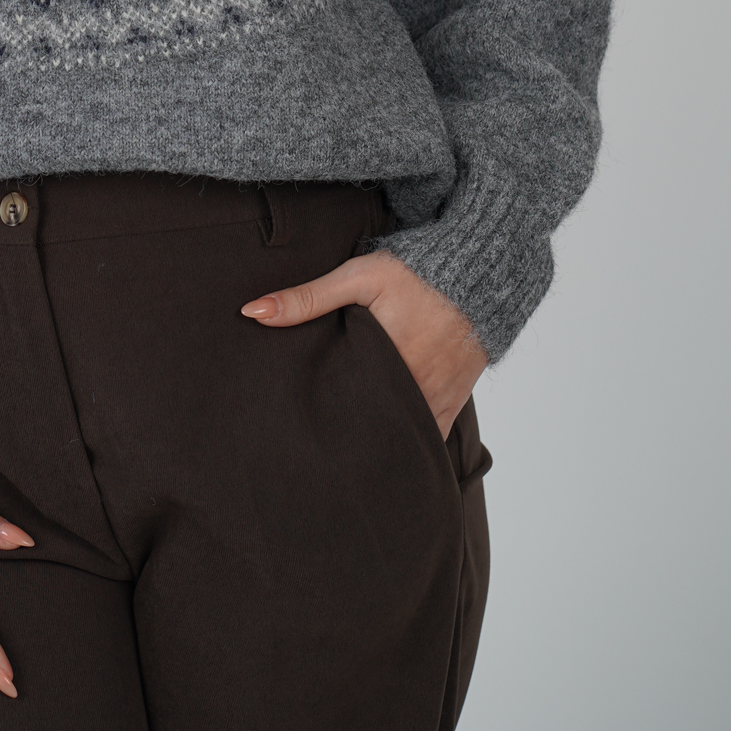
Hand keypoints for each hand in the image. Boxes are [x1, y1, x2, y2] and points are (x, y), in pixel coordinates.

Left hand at [241, 251, 486, 436]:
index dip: (321, 424)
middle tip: (312, 454)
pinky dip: (409, 443)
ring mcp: (436, 399)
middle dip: (344, 440)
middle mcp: (414, 388)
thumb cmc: (415, 272)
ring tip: (344, 460)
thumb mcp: (357, 277)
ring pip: (400, 437)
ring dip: (376, 444)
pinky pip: (430, 436)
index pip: (344, 408)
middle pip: (371, 428)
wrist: (479, 270)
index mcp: (385, 362)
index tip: (296, 436)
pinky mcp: (455, 400)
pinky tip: (385, 456)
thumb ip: (307, 297)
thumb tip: (252, 312)